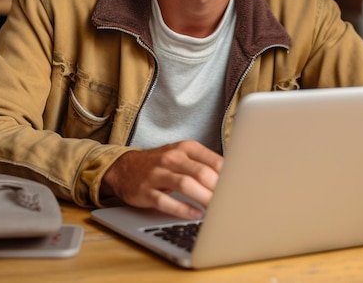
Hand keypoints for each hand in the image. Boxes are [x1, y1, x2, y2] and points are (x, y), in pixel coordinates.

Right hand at [100, 140, 222, 218]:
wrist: (124, 167)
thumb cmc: (161, 163)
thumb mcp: (182, 155)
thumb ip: (204, 163)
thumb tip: (232, 177)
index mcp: (185, 147)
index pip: (213, 160)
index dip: (228, 176)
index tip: (238, 189)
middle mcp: (172, 157)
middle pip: (201, 172)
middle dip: (218, 189)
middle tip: (230, 203)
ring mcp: (158, 173)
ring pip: (185, 185)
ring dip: (204, 199)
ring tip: (216, 210)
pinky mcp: (146, 191)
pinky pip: (166, 201)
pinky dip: (182, 209)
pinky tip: (195, 214)